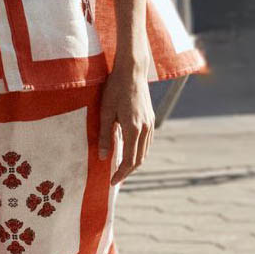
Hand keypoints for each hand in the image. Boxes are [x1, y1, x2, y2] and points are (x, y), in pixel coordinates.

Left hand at [98, 61, 153, 185]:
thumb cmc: (115, 88)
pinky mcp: (151, 119)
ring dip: (134, 163)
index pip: (129, 160)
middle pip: (139, 159)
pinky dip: (139, 152)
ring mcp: (150, 124)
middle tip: (115, 179)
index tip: (111, 182)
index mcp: (133, 128)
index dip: (121, 173)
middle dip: (128, 172)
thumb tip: (103, 157)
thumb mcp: (105, 112)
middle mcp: (145, 128)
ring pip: (145, 151)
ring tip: (121, 169)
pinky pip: (146, 142)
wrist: (132, 71)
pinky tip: (129, 152)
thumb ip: (104, 135)